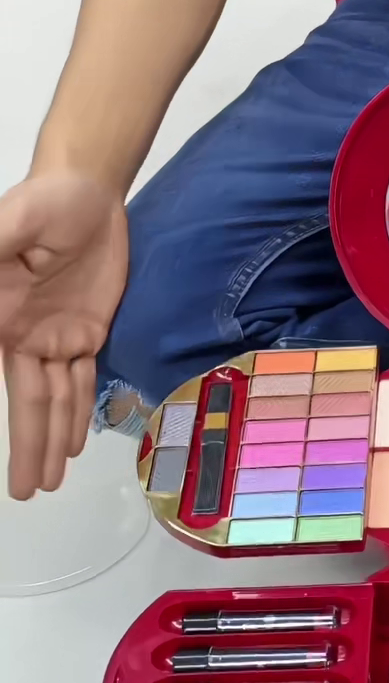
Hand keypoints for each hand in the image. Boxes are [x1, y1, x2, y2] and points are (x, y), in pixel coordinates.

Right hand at [0, 172, 128, 497]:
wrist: (86, 188)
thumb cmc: (43, 201)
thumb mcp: (10, 225)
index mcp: (2, 321)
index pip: (4, 383)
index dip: (10, 425)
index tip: (8, 467)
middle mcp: (22, 336)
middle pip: (28, 404)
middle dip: (28, 448)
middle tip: (25, 493)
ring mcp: (54, 335)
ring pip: (55, 400)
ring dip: (52, 440)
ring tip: (47, 482)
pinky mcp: (85, 330)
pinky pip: (81, 380)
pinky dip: (78, 412)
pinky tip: (74, 443)